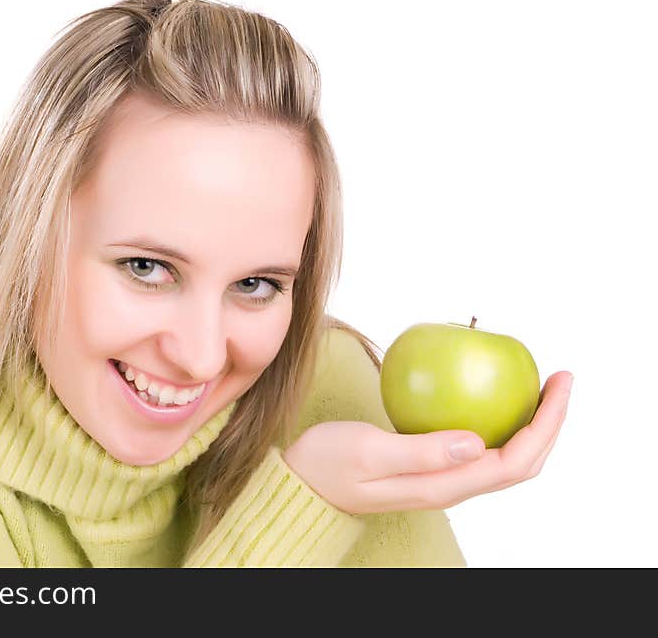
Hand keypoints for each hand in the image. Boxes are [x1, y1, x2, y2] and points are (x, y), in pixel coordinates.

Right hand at [281, 371, 572, 514]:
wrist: (303, 481)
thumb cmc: (329, 463)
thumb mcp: (370, 452)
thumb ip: (422, 451)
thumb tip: (477, 441)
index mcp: (444, 484)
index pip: (515, 460)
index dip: (546, 424)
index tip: (556, 382)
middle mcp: (451, 485)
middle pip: (521, 460)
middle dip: (549, 422)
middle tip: (559, 377)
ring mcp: (443, 476)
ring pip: (504, 454)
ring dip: (530, 423)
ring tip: (537, 385)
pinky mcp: (431, 465)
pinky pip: (480, 444)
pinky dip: (498, 419)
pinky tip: (489, 392)